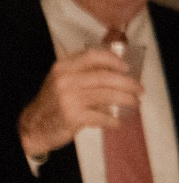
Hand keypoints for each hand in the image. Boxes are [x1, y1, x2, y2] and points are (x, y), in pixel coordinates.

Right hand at [17, 48, 141, 158]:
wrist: (34, 126)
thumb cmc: (54, 103)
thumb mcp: (63, 81)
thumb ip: (85, 73)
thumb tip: (120, 71)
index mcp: (63, 67)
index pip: (93, 56)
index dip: (113, 60)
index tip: (127, 67)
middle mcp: (65, 80)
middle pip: (105, 77)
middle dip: (128, 83)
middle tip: (139, 89)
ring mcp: (69, 98)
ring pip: (107, 95)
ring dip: (127, 100)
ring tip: (135, 103)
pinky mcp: (73, 116)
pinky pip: (102, 116)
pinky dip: (113, 120)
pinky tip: (118, 122)